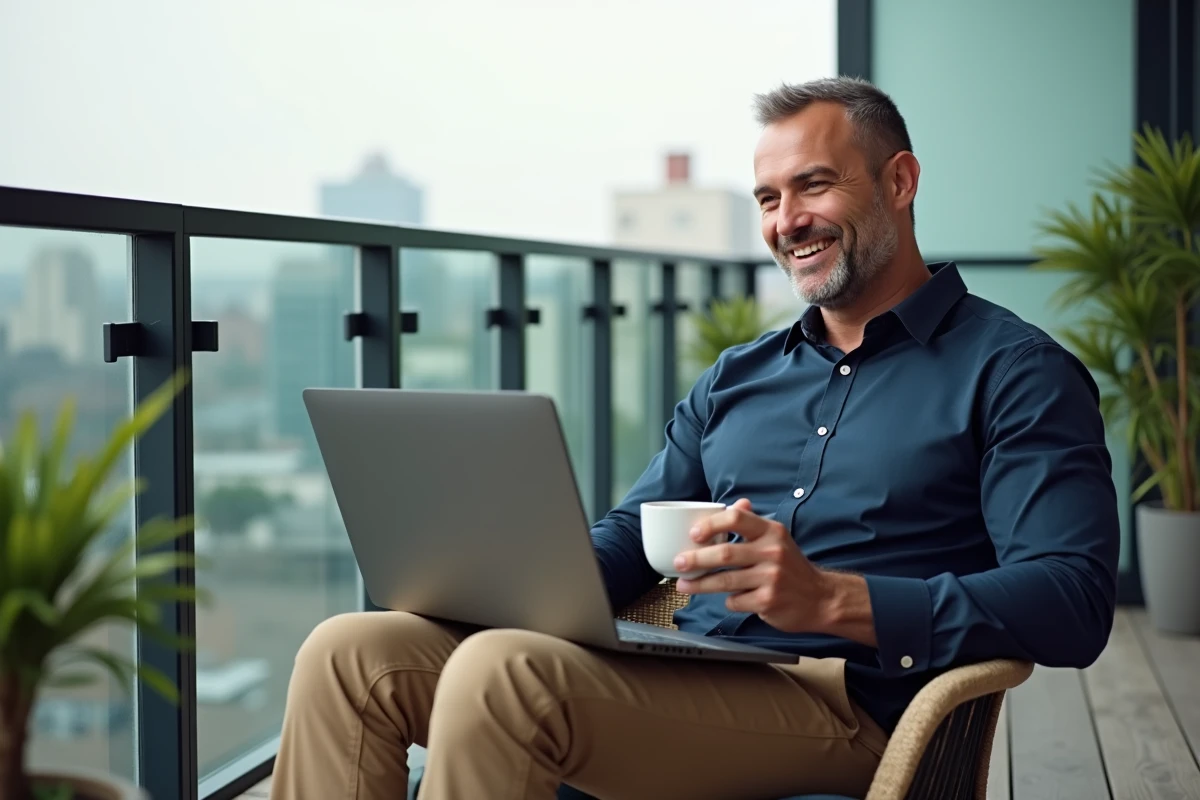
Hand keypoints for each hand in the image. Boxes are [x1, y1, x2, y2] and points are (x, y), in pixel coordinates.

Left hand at [674, 499, 875, 644]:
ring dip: (700, 584)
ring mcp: (771, 578)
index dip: (712, 524)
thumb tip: (736, 503)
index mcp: (772, 531)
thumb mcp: (777, 539)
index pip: (737, 519)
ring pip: (725, 581)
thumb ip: (753, 523)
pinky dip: (727, 600)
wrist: (822, 598)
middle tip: (679, 562)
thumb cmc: (792, 568)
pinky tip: (728, 598)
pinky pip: (735, 600)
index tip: (693, 534)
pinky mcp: (768, 601)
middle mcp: (773, 552)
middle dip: (696, 558)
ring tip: (683, 584)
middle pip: (725, 553)